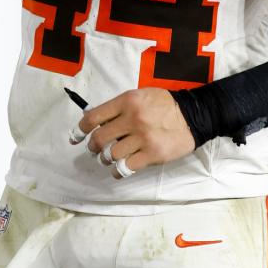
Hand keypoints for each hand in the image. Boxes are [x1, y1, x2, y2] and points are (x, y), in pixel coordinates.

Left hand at [73, 88, 194, 178]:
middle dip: (93, 147)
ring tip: (110, 158)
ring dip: (107, 159)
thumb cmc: (163, 105)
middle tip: (95, 150)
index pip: (94, 117)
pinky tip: (119, 169)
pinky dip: (118, 171)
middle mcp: (132, 118)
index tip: (76, 137)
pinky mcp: (152, 154)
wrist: (192, 115)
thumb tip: (97, 121)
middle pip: (99, 139)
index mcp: (126, 101)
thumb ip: (119, 107)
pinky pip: (126, 167)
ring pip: (111, 155)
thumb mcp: (139, 96)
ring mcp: (142, 138)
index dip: (80, 129)